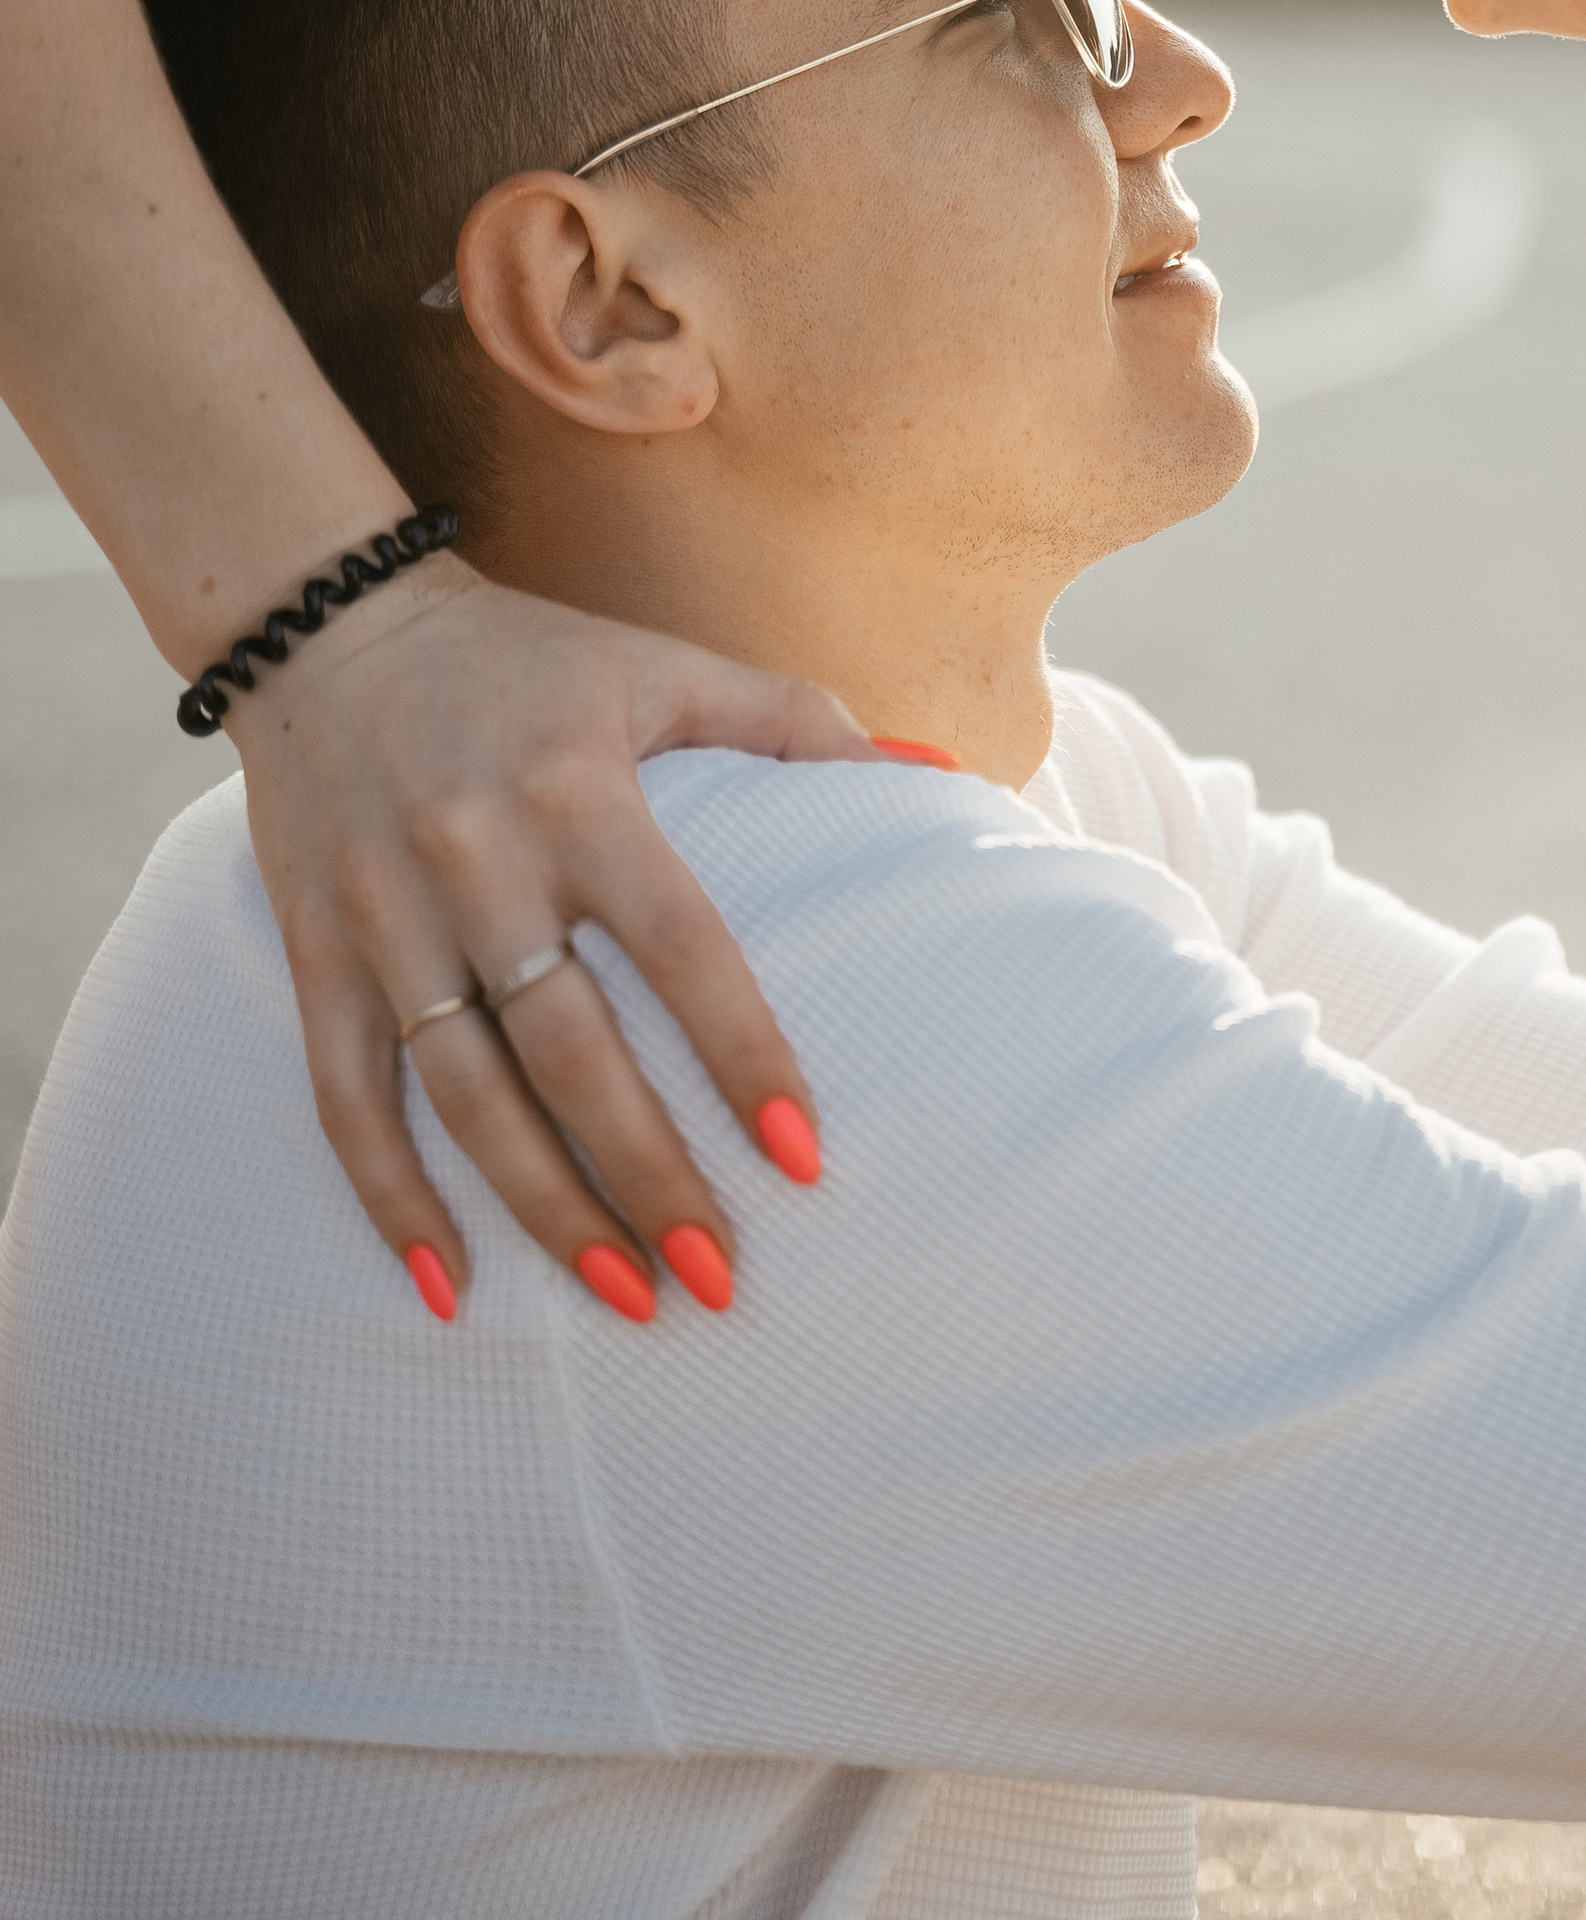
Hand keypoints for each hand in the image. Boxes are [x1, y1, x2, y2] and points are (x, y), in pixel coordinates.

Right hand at [227, 554, 876, 1315]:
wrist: (325, 621)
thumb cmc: (527, 657)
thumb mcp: (663, 663)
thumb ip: (794, 722)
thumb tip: (936, 763)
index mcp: (577, 788)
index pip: (677, 942)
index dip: (739, 1052)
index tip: (803, 1154)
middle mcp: (476, 856)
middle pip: (568, 1045)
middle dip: (646, 1171)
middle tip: (721, 1278)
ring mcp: (386, 914)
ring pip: (465, 1092)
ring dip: (544, 1207)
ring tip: (628, 1298)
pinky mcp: (316, 951)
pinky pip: (347, 1096)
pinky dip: (390, 1197)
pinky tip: (449, 1283)